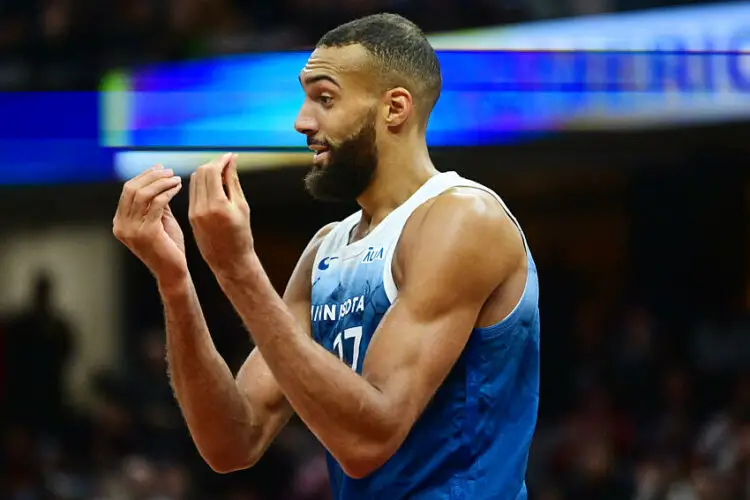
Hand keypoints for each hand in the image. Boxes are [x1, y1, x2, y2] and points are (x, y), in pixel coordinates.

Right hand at [113, 165, 186, 285]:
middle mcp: (121, 225)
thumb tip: (158, 177)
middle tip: (169, 170)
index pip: (128, 190)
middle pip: (132, 189)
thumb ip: (155, 201)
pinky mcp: (147, 232)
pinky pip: (156, 203)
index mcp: (120, 222)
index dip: (144, 176)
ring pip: (143, 194)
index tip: (160, 168)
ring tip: (176, 178)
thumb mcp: (159, 220)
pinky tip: (178, 187)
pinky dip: (168, 192)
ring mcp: (132, 230)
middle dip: (152, 176)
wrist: (173, 272)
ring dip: (161, 182)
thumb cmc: (169, 247)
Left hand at [188, 153, 252, 278]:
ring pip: (194, 181)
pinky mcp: (191, 216)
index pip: (212, 171)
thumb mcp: (242, 206)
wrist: (230, 261)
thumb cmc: (241, 235)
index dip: (221, 160)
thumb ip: (233, 181)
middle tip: (227, 163)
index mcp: (217, 206)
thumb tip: (232, 161)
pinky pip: (193, 192)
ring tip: (222, 174)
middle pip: (200, 173)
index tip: (231, 156)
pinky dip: (202, 184)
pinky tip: (214, 186)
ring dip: (207, 172)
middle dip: (213, 164)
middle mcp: (201, 208)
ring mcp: (194, 213)